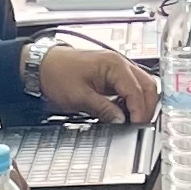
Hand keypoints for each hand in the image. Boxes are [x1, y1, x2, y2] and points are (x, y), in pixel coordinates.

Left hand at [33, 45, 158, 123]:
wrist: (42, 65)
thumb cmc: (57, 74)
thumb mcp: (80, 96)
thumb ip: (104, 109)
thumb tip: (121, 121)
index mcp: (114, 65)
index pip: (137, 90)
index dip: (140, 111)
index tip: (137, 126)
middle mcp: (120, 63)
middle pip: (148, 86)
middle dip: (147, 107)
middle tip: (140, 125)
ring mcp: (117, 68)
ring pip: (142, 86)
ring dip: (141, 103)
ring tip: (133, 120)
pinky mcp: (112, 74)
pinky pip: (131, 87)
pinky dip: (132, 100)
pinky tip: (124, 112)